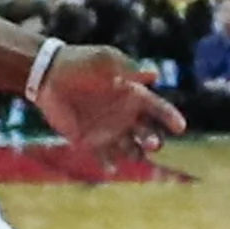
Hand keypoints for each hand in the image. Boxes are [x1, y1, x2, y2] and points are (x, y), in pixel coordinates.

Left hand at [32, 41, 184, 174]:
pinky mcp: (89, 141)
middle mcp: (126, 116)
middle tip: (152, 143)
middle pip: (148, 133)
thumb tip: (153, 74)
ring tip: (136, 156)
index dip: (171, 118)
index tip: (180, 127)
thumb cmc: (81, 63)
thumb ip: (127, 68)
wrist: (49, 75)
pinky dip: (109, 164)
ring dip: (136, 154)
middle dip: (153, 140)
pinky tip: (110, 168)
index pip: (159, 109)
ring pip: (131, 149)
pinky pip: (103, 157)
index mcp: (134, 95)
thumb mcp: (105, 60)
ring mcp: (109, 130)